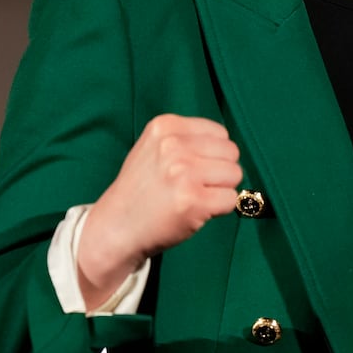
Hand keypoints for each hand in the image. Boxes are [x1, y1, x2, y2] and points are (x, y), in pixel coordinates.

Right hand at [77, 113, 241, 304]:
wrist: (116, 226)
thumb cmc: (142, 188)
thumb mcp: (155, 148)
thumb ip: (188, 140)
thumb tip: (229, 147)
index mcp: (166, 126)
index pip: (220, 133)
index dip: (213, 154)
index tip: (192, 168)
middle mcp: (174, 145)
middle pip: (231, 152)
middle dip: (220, 171)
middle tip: (194, 186)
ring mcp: (183, 173)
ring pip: (235, 175)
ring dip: (221, 190)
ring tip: (194, 197)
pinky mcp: (193, 200)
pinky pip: (231, 199)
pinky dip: (219, 209)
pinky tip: (196, 211)